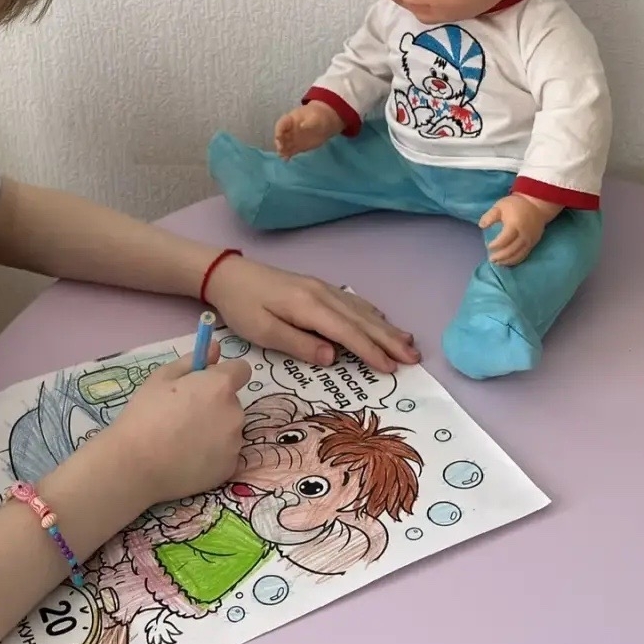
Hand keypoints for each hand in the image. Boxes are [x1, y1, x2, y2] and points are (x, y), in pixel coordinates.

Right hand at [107, 351, 249, 505]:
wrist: (136, 466)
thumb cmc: (145, 415)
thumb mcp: (161, 378)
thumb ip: (192, 361)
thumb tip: (215, 349)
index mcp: (220, 386)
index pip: (241, 370)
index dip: (223, 374)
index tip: (205, 384)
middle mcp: (235, 413)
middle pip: (232, 401)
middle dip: (216, 404)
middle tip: (186, 415)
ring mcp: (234, 444)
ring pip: (230, 429)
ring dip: (216, 430)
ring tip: (184, 440)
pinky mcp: (229, 469)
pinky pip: (226, 454)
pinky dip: (213, 454)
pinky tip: (188, 458)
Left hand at [207, 254, 419, 371]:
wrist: (228, 274)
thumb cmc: (242, 306)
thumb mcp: (263, 331)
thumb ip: (298, 344)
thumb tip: (333, 357)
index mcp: (309, 306)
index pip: (348, 333)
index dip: (372, 351)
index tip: (393, 368)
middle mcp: (322, 294)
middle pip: (362, 320)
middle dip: (389, 340)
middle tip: (414, 358)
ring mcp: (322, 288)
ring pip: (361, 310)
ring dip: (386, 328)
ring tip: (408, 343)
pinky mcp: (318, 288)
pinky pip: (353, 302)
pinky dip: (372, 313)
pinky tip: (382, 320)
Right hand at [274, 101, 341, 158]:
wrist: (325, 123)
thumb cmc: (318, 117)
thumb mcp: (314, 118)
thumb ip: (308, 123)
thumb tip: (302, 126)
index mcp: (291, 120)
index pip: (281, 124)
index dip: (278, 130)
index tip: (279, 137)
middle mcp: (289, 130)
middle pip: (280, 136)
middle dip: (279, 142)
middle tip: (281, 148)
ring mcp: (293, 139)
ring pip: (284, 145)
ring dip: (282, 150)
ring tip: (282, 156)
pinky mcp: (298, 146)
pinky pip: (291, 151)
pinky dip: (288, 155)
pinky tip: (286, 160)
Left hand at [479, 193, 557, 265]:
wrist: (537, 205)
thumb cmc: (516, 205)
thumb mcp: (500, 206)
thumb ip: (490, 216)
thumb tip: (481, 226)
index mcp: (514, 225)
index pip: (504, 240)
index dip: (495, 245)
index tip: (488, 246)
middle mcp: (523, 235)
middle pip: (511, 250)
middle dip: (500, 257)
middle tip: (491, 259)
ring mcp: (530, 240)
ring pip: (518, 255)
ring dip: (508, 261)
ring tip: (498, 263)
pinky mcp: (533, 243)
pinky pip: (525, 255)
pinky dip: (516, 260)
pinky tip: (509, 262)